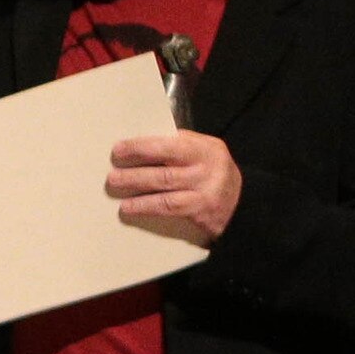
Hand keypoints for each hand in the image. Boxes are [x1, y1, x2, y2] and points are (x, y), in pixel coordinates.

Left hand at [107, 130, 241, 240]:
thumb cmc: (213, 174)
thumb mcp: (206, 153)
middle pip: (166, 168)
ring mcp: (205, 190)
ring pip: (165, 187)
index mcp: (207, 148)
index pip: (171, 144)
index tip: (119, 149)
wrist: (242, 205)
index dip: (143, 146)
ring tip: (116, 185)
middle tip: (112, 173)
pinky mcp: (201, 210)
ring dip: (136, 188)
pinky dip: (145, 207)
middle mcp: (208, 168)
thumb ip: (182, 146)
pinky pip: (168, 207)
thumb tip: (142, 143)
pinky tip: (129, 207)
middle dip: (135, 169)